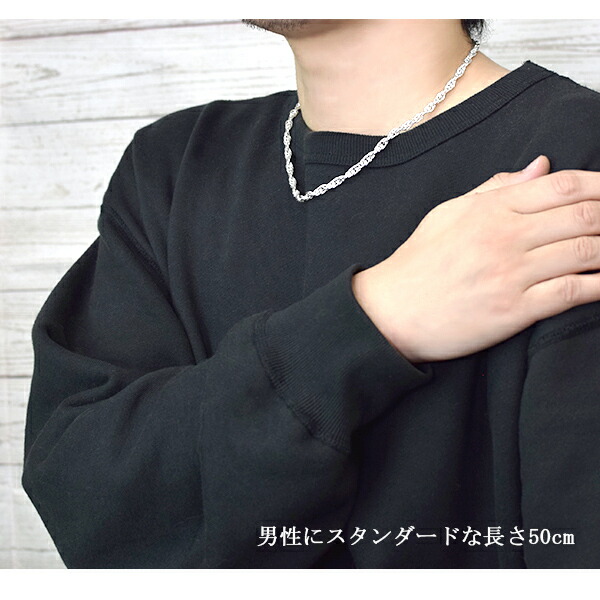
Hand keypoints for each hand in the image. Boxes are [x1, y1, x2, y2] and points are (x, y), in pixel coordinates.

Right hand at [352, 156, 599, 362]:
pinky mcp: (512, 311)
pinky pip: (571, 292)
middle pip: (584, 216)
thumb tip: (541, 166)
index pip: (562, 186)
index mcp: (490, 209)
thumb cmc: (417, 263)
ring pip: (585, 252)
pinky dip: (599, 286)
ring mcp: (510, 275)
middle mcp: (504, 237)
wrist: (390, 312)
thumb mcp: (448, 213)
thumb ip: (495, 188)